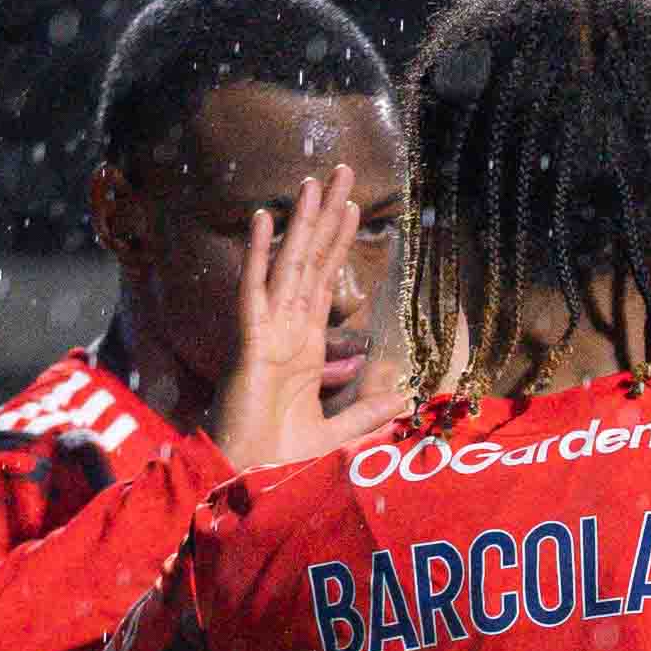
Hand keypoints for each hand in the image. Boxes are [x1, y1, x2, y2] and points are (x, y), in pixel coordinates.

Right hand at [212, 166, 366, 472]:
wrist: (247, 480)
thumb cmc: (278, 457)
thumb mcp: (336, 433)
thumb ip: (366, 413)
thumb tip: (403, 397)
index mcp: (304, 345)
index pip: (326, 280)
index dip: (340, 242)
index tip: (355, 206)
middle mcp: (287, 329)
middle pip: (313, 260)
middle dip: (328, 217)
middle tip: (344, 170)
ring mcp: (268, 332)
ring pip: (289, 265)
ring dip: (301, 223)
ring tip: (314, 181)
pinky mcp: (250, 343)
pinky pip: (254, 292)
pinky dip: (260, 255)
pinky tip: (265, 218)